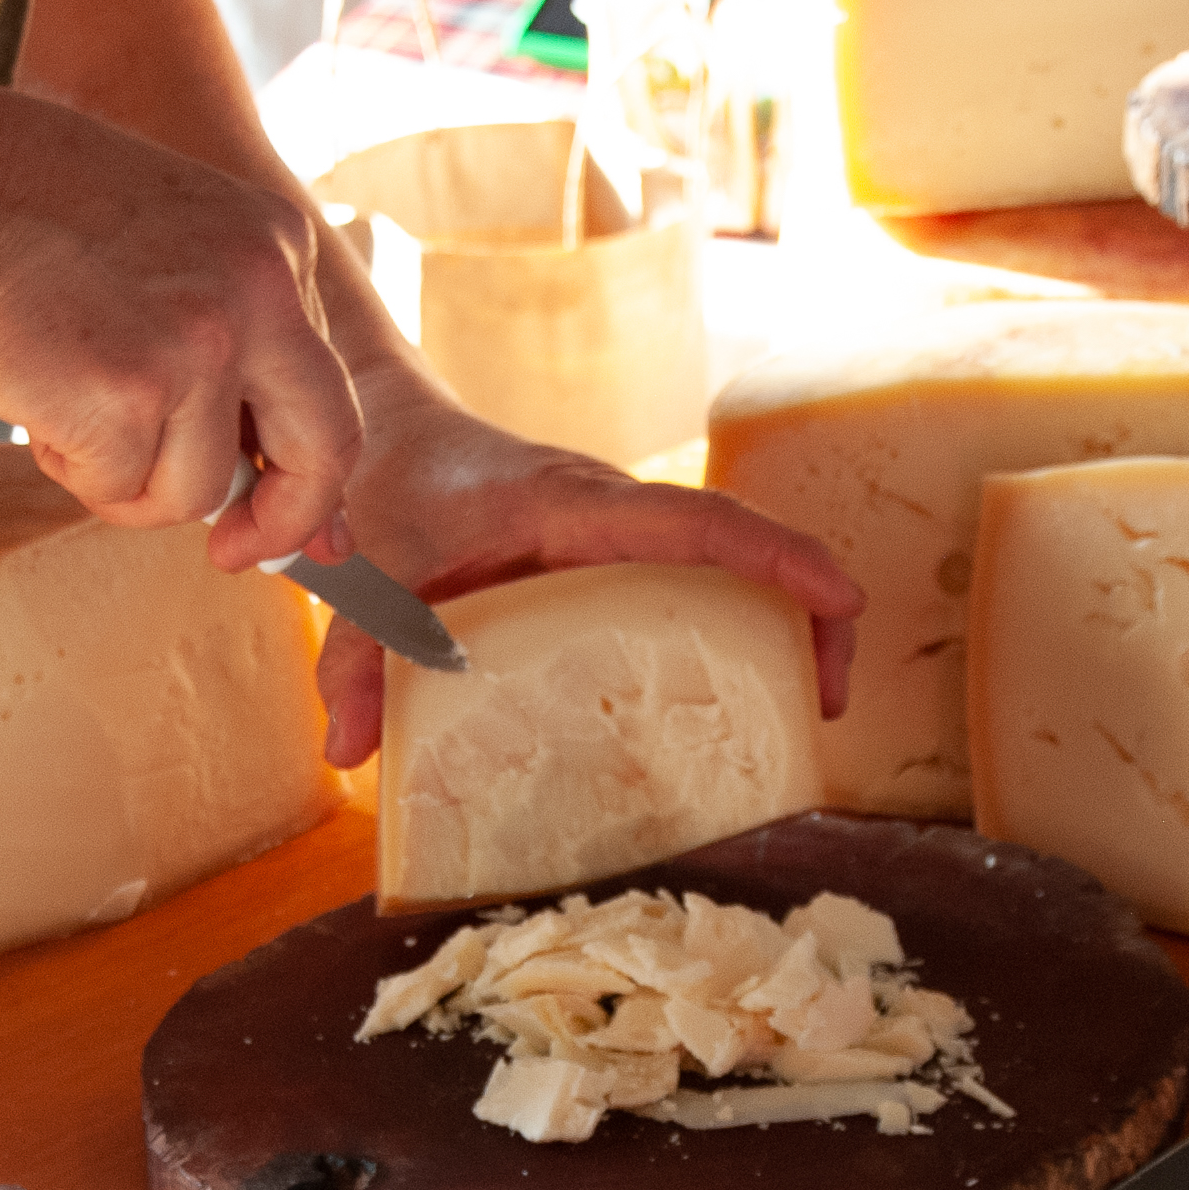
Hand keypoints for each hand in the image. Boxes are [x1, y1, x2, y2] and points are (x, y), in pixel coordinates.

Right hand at [0, 89, 361, 568]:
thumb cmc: (46, 227)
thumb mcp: (179, 256)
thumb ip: (240, 347)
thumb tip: (288, 484)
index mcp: (279, 249)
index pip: (329, 389)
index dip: (306, 470)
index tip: (279, 515)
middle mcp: (260, 291)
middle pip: (325, 449)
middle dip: (283, 519)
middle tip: (235, 552)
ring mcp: (201, 342)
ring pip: (198, 489)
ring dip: (131, 480)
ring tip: (71, 413)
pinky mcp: (131, 392)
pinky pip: (121, 489)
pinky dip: (75, 469)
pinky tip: (40, 402)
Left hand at [304, 380, 864, 766]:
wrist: (386, 437)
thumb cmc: (389, 488)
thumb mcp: (366, 567)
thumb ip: (356, 652)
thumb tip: (349, 751)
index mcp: (576, 507)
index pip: (699, 523)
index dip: (776, 559)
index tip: (840, 601)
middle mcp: (617, 517)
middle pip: (744, 547)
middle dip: (807, 610)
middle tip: (830, 701)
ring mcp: (624, 538)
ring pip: (732, 567)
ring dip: (782, 627)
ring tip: (807, 712)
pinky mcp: (614, 562)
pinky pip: (696, 584)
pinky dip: (734, 628)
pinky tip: (732, 699)